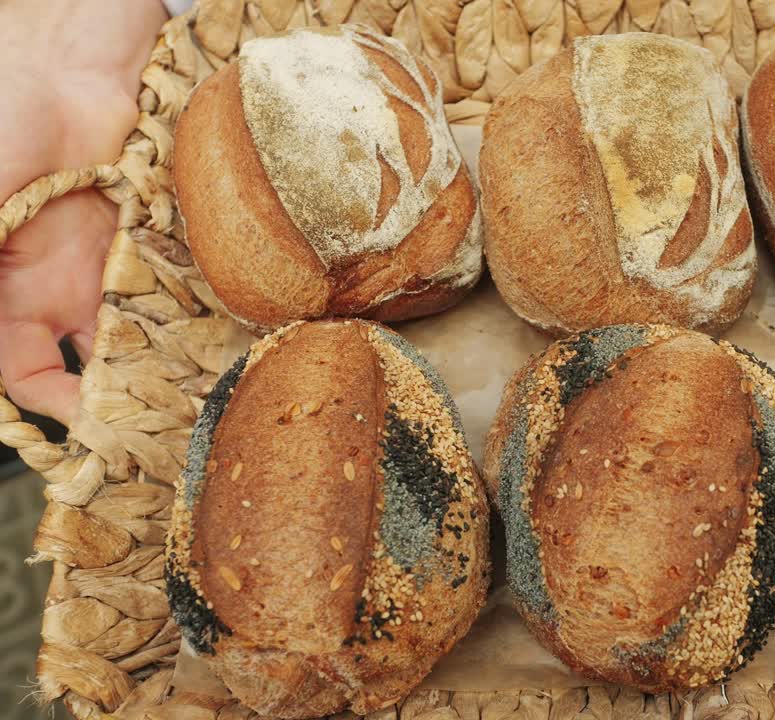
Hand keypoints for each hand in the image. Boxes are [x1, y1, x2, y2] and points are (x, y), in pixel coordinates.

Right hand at [0, 1, 166, 425]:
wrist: (72, 50)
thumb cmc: (0, 112)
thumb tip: (0, 353)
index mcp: (2, 284)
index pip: (20, 370)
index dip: (52, 403)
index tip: (95, 425)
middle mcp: (53, 281)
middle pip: (87, 360)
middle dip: (123, 394)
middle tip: (170, 422)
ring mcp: (107, 256)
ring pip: (139, 329)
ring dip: (167, 360)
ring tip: (206, 389)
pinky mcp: (152, 230)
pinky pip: (175, 284)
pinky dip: (194, 310)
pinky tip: (223, 333)